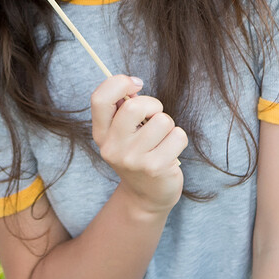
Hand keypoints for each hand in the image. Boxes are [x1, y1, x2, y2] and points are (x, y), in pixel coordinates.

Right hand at [90, 75, 187, 215]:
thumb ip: (122, 108)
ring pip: (162, 121)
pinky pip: (178, 136)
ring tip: (161, 139)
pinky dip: (178, 139)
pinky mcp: (155, 168)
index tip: (135, 83)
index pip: (99, 99)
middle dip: (153, 105)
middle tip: (154, 115)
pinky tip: (170, 150)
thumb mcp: (121, 133)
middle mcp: (112, 147)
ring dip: (168, 125)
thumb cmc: (137, 153)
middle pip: (134, 107)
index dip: (118, 83)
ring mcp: (132, 159)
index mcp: (100, 133)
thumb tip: (134, 84)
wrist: (146, 195)